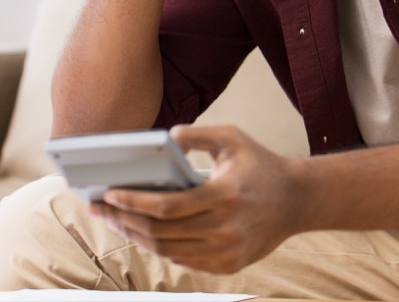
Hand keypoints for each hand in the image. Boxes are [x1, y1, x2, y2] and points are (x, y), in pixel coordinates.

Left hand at [89, 124, 304, 273]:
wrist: (298, 200)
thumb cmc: (260, 163)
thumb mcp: (233, 137)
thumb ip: (198, 133)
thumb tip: (165, 137)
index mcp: (224, 195)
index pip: (166, 206)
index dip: (133, 203)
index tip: (109, 194)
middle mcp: (226, 228)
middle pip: (161, 232)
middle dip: (124, 220)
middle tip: (100, 209)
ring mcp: (228, 252)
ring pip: (168, 251)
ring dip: (137, 236)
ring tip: (116, 220)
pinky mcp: (230, 266)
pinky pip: (184, 261)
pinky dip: (160, 248)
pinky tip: (144, 233)